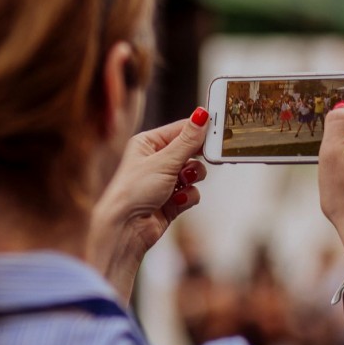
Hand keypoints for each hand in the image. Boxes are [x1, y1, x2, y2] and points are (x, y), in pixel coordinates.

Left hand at [88, 108, 209, 301]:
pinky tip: (176, 202)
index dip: (199, 131)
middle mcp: (156, 160)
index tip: (218, 131)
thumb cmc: (133, 191)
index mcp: (148, 143)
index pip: (181, 130)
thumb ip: (187, 140)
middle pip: (190, 151)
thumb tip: (202, 115)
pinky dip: (187, 197)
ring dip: (192, 179)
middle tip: (206, 158)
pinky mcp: (172, 201)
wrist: (125, 229)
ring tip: (181, 184)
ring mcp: (164, 181)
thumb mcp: (164, 161)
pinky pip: (192, 193)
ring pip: (194, 173)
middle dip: (196, 159)